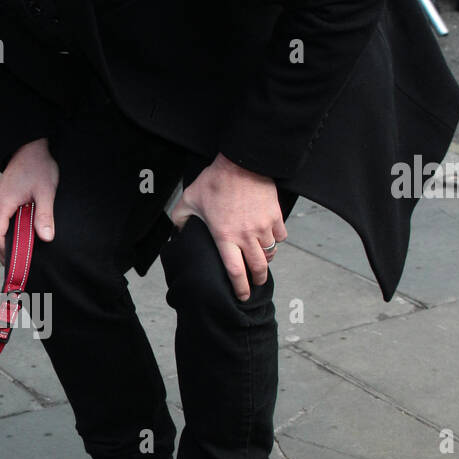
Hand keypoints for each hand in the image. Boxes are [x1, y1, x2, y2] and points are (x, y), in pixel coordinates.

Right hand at [0, 138, 57, 263]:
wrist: (31, 147)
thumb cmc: (38, 167)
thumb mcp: (46, 191)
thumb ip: (45, 215)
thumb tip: (46, 238)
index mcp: (3, 203)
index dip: (3, 250)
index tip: (16, 262)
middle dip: (1, 251)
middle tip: (16, 266)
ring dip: (0, 243)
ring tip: (15, 255)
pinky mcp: (0, 199)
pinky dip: (2, 233)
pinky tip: (15, 238)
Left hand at [169, 153, 285, 300]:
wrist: (241, 163)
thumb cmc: (214, 181)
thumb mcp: (189, 199)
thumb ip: (180, 219)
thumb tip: (177, 231)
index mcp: (225, 237)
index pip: (235, 272)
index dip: (240, 288)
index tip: (242, 296)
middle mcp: (246, 236)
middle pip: (258, 268)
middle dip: (257, 280)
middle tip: (256, 283)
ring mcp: (263, 227)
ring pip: (270, 253)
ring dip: (266, 259)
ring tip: (261, 260)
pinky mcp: (276, 216)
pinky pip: (281, 236)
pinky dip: (276, 241)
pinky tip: (270, 238)